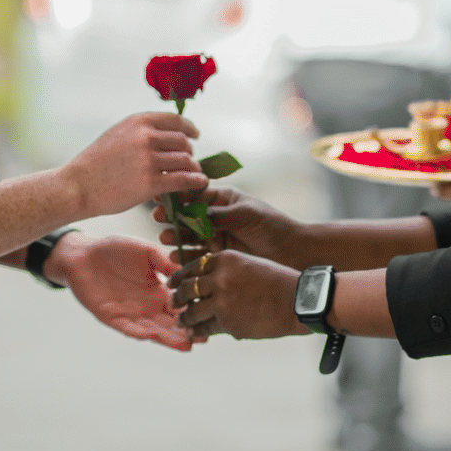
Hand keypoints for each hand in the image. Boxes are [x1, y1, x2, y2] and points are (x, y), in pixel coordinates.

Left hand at [45, 233, 192, 351]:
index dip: (194, 311)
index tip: (211, 316)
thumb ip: (164, 262)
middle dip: (186, 331)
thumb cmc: (115, 250)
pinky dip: (137, 332)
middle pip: (170, 323)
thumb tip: (186, 271)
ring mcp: (130, 314)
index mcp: (158, 291)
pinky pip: (127, 327)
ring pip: (152, 330)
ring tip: (185, 344)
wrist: (83, 254)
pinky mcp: (111, 317)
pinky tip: (149, 336)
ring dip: (167, 338)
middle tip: (204, 338)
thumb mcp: (145, 252)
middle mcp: (147, 306)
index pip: (180, 306)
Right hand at [60, 112, 206, 218]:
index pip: (175, 120)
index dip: (189, 128)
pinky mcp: (151, 183)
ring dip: (193, 167)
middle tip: (189, 160)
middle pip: (183, 142)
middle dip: (189, 151)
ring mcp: (149, 160)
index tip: (194, 135)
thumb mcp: (117, 134)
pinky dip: (196, 181)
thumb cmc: (95, 163)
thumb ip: (141, 131)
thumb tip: (166, 133)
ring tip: (194, 173)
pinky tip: (200, 183)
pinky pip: (184, 179)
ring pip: (186, 160)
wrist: (78, 186)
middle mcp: (146, 137)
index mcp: (138, 122)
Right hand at [151, 187, 308, 268]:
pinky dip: (186, 256)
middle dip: (172, 217)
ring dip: (176, 237)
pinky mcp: (218, 255)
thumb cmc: (272, 226)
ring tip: (166, 239)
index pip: (196, 194)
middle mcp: (216, 217)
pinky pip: (197, 255)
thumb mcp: (245, 215)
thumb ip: (219, 215)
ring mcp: (216, 236)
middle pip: (188, 215)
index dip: (178, 196)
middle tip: (159, 219)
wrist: (292, 252)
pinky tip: (177, 257)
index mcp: (223, 199)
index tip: (162, 197)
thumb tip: (193, 213)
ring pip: (189, 236)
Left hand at [168, 250, 308, 340]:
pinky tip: (192, 332)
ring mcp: (222, 302)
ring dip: (183, 317)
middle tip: (171, 301)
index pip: (193, 266)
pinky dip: (197, 331)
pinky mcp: (227, 323)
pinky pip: (206, 327)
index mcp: (225, 259)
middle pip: (187, 288)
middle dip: (177, 297)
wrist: (298, 301)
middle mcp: (220, 278)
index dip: (180, 275)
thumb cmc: (279, 281)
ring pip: (192, 310)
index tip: (173, 281)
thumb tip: (207, 280)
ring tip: (179, 320)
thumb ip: (227, 270)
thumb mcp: (250, 263)